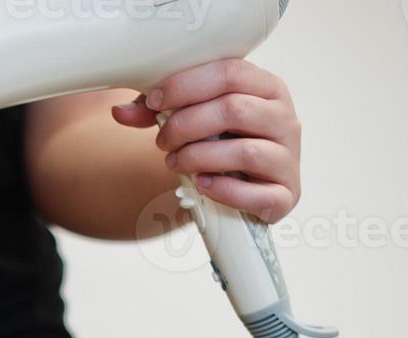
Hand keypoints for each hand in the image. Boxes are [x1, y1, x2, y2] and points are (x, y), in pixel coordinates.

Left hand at [111, 58, 301, 221]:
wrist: (244, 188)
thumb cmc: (219, 143)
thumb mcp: (191, 118)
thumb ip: (157, 111)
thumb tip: (119, 112)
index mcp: (266, 88)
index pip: (230, 72)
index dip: (186, 85)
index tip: (155, 102)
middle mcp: (284, 118)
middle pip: (233, 109)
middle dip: (185, 125)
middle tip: (161, 141)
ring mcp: (288, 157)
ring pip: (244, 151)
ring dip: (198, 158)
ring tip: (174, 163)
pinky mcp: (286, 195)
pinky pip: (257, 194)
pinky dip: (224, 191)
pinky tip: (202, 185)